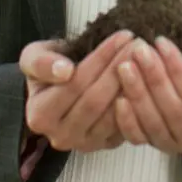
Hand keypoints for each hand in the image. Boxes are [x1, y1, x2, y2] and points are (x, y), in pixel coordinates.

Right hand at [20, 30, 135, 154]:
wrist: (56, 88)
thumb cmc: (48, 68)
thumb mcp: (34, 56)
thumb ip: (41, 62)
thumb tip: (64, 71)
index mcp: (40, 115)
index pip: (75, 83)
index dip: (101, 58)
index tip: (122, 35)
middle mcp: (60, 136)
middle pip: (96, 99)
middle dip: (119, 68)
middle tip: (139, 43)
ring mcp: (84, 144)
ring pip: (113, 114)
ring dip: (132, 83)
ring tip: (146, 57)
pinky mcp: (105, 146)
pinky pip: (126, 126)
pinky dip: (137, 101)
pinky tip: (147, 78)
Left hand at [114, 36, 181, 157]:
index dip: (177, 69)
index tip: (161, 42)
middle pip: (172, 109)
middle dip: (154, 77)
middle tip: (139, 49)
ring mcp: (173, 147)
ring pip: (153, 123)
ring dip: (137, 93)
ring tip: (125, 65)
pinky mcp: (152, 146)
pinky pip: (137, 138)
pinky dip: (126, 120)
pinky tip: (119, 98)